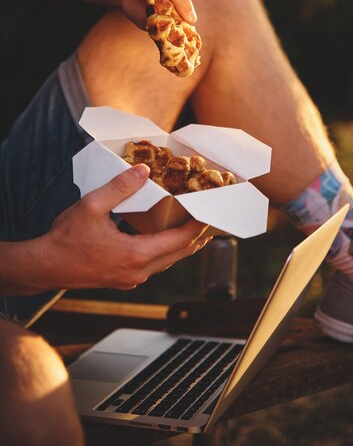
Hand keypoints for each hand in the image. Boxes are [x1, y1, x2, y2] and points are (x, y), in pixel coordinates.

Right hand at [39, 164, 209, 290]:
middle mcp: (138, 271)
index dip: (197, 226)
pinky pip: (153, 266)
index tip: (209, 213)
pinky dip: (165, 252)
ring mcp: (131, 279)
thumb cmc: (66, 238)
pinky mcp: (122, 280)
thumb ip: (120, 187)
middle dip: (196, 237)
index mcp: (136, 254)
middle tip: (210, 220)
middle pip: (178, 254)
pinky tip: (163, 240)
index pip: (179, 240)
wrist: (44, 267)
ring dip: (181, 246)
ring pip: (166, 262)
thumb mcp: (92, 206)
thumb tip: (143, 171)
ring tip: (194, 230)